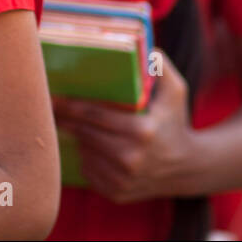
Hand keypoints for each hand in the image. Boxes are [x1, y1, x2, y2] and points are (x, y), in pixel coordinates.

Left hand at [53, 49, 197, 203]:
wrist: (188, 167)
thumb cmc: (176, 122)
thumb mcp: (176, 90)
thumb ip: (160, 65)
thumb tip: (144, 47)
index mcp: (142, 131)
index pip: (94, 116)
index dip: (70, 106)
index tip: (54, 97)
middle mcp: (131, 158)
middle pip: (84, 134)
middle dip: (67, 120)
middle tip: (52, 108)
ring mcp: (122, 180)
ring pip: (84, 152)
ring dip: (79, 138)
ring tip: (75, 125)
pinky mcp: (116, 193)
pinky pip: (89, 171)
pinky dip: (88, 157)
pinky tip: (93, 147)